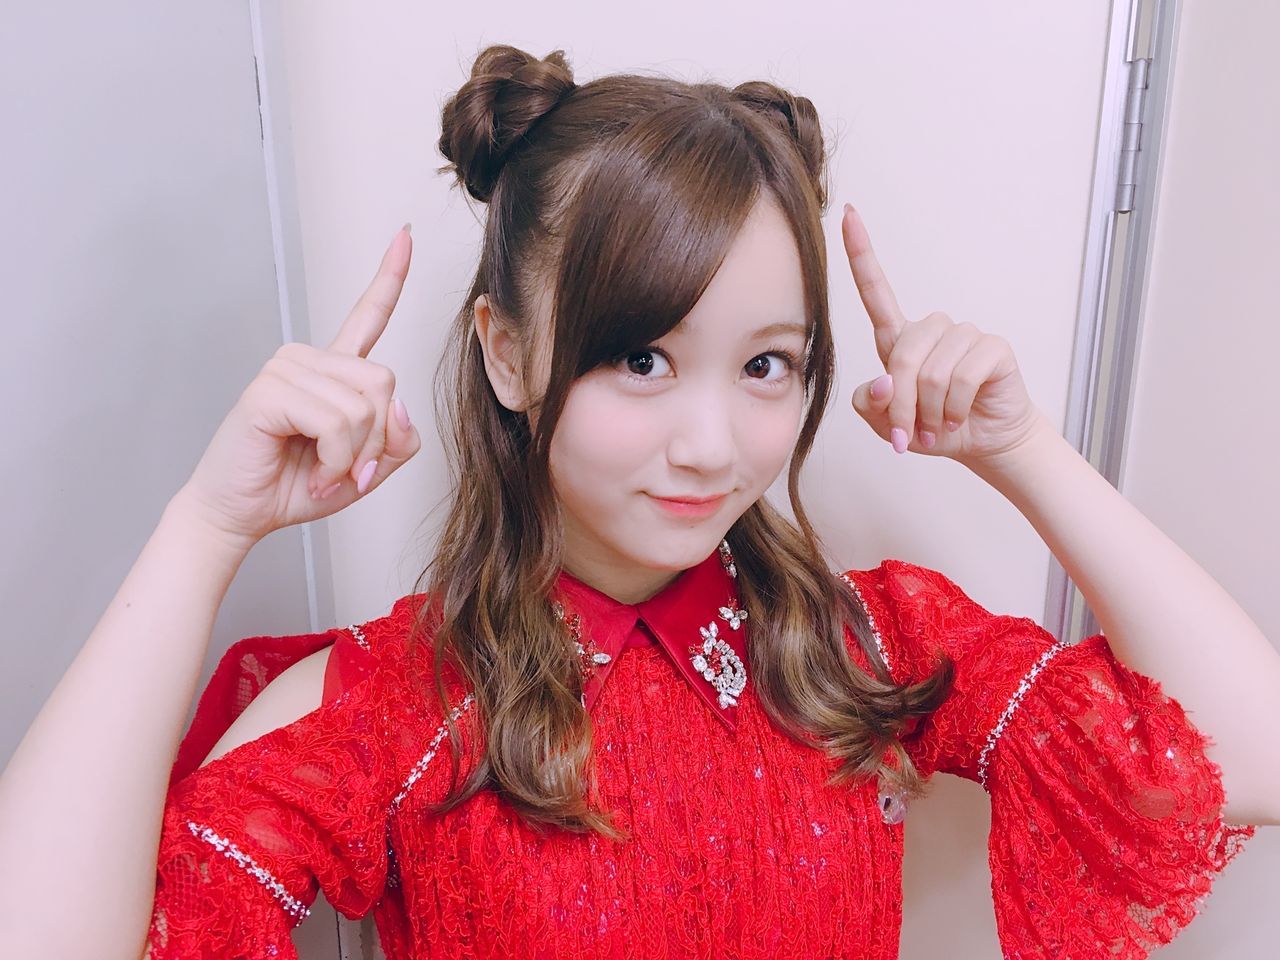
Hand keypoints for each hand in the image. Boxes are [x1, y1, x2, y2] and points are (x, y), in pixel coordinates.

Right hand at [176, 225, 421, 547]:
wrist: (243, 514)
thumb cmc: (297, 485)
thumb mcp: (368, 469)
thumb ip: (397, 440)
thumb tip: (397, 408)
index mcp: (334, 370)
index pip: (367, 314)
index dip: (389, 276)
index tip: (404, 235)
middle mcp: (310, 360)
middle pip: (384, 383)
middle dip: (377, 440)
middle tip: (348, 470)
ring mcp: (286, 369)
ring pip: (364, 406)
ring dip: (353, 455)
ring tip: (324, 472)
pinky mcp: (269, 390)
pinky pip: (336, 423)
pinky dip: (335, 459)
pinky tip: (313, 471)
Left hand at [841, 203, 1047, 467]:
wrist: (981, 443)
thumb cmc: (931, 427)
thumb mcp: (887, 423)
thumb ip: (871, 403)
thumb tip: (886, 383)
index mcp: (899, 338)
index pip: (876, 291)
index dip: (861, 253)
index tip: (849, 214)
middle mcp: (931, 329)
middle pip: (903, 356)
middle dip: (903, 405)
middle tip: (910, 434)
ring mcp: (963, 334)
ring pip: (932, 372)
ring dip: (930, 410)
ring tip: (938, 426)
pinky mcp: (991, 347)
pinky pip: (962, 377)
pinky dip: (953, 408)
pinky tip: (959, 417)